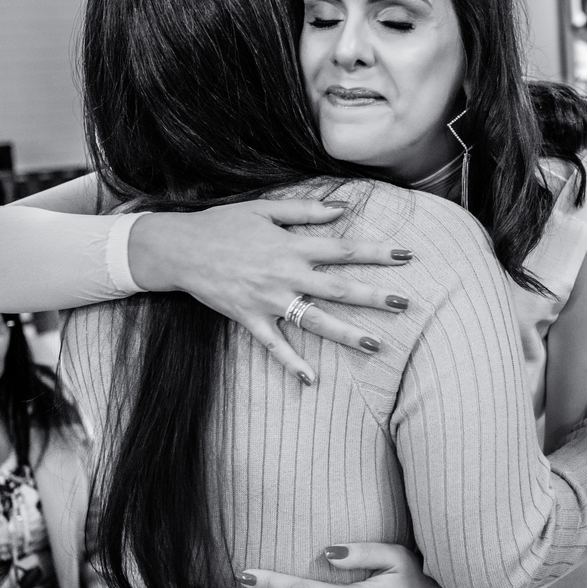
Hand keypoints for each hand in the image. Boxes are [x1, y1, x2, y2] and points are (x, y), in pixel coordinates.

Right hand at [129, 198, 414, 382]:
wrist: (179, 248)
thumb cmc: (225, 223)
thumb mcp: (266, 208)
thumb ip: (307, 210)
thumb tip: (345, 207)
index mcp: (292, 245)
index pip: (344, 249)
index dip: (377, 252)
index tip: (408, 256)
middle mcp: (285, 273)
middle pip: (338, 288)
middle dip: (374, 296)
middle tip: (406, 304)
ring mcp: (268, 299)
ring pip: (314, 320)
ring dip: (346, 333)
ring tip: (375, 344)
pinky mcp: (249, 318)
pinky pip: (274, 345)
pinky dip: (291, 363)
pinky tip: (311, 380)